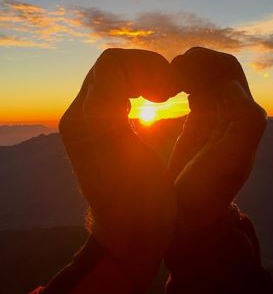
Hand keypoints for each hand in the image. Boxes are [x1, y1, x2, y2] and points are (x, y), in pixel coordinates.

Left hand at [59, 48, 175, 290]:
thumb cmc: (141, 204)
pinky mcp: (99, 128)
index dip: (148, 66)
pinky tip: (155, 103)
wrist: (131, 232)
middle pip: (112, 64)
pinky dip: (141, 87)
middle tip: (168, 92)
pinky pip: (118, 90)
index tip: (169, 92)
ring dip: (145, 76)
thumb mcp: (131, 154)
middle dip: (147, 68)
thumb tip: (125, 68)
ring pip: (116, 74)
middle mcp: (80, 116)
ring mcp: (88, 122)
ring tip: (164, 96)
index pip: (112, 64)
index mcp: (85, 121)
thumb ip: (116, 106)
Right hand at [169, 47, 266, 228]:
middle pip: (217, 70)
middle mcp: (231, 114)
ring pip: (204, 78)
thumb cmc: (207, 190)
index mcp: (241, 116)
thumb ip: (245, 122)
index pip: (229, 71)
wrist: (188, 213)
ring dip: (186, 71)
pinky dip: (181, 83)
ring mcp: (214, 118)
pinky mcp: (198, 124)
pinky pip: (194, 91)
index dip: (205, 62)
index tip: (178, 70)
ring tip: (165, 80)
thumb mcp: (233, 160)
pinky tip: (165, 90)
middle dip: (195, 62)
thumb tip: (233, 87)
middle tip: (171, 71)